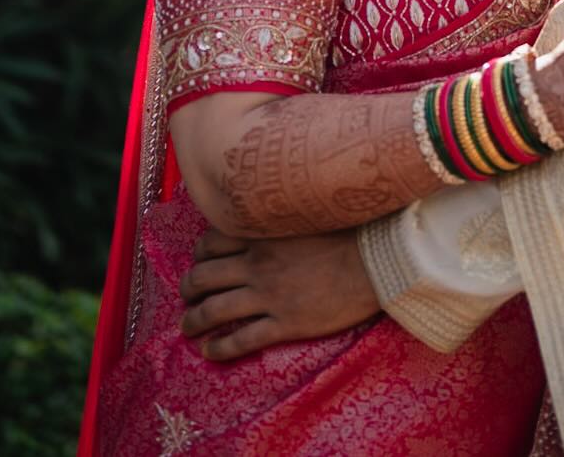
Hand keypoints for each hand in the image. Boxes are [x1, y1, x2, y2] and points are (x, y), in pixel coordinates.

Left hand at [179, 226, 379, 359]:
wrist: (377, 259)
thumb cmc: (350, 230)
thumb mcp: (308, 212)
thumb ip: (282, 216)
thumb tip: (269, 212)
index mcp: (263, 233)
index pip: (212, 242)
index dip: (199, 254)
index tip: (200, 260)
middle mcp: (258, 263)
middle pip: (204, 276)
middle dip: (188, 288)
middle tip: (186, 295)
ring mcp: (269, 295)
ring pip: (214, 310)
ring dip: (193, 320)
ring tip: (187, 327)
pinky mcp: (284, 323)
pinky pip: (241, 340)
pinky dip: (219, 348)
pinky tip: (210, 352)